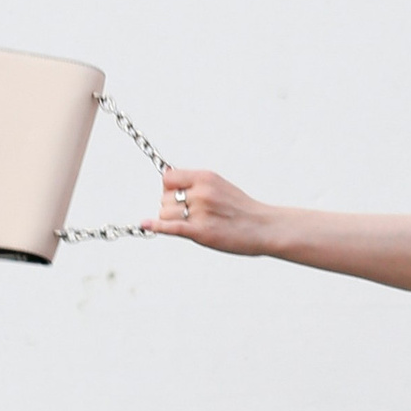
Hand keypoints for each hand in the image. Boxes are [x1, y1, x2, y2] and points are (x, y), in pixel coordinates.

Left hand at [151, 165, 270, 251]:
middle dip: (172, 207)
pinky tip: (146, 225)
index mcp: (205, 177)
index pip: (168, 178)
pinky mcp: (201, 232)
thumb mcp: (219, 185)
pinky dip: (156, 226)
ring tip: (195, 224)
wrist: (264, 227)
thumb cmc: (241, 208)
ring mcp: (201, 212)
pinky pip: (171, 227)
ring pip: (165, 214)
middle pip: (164, 198)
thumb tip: (167, 177)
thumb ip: (194, 182)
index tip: (179, 198)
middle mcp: (201, 192)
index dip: (169, 189)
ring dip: (173, 221)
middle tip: (193, 215)